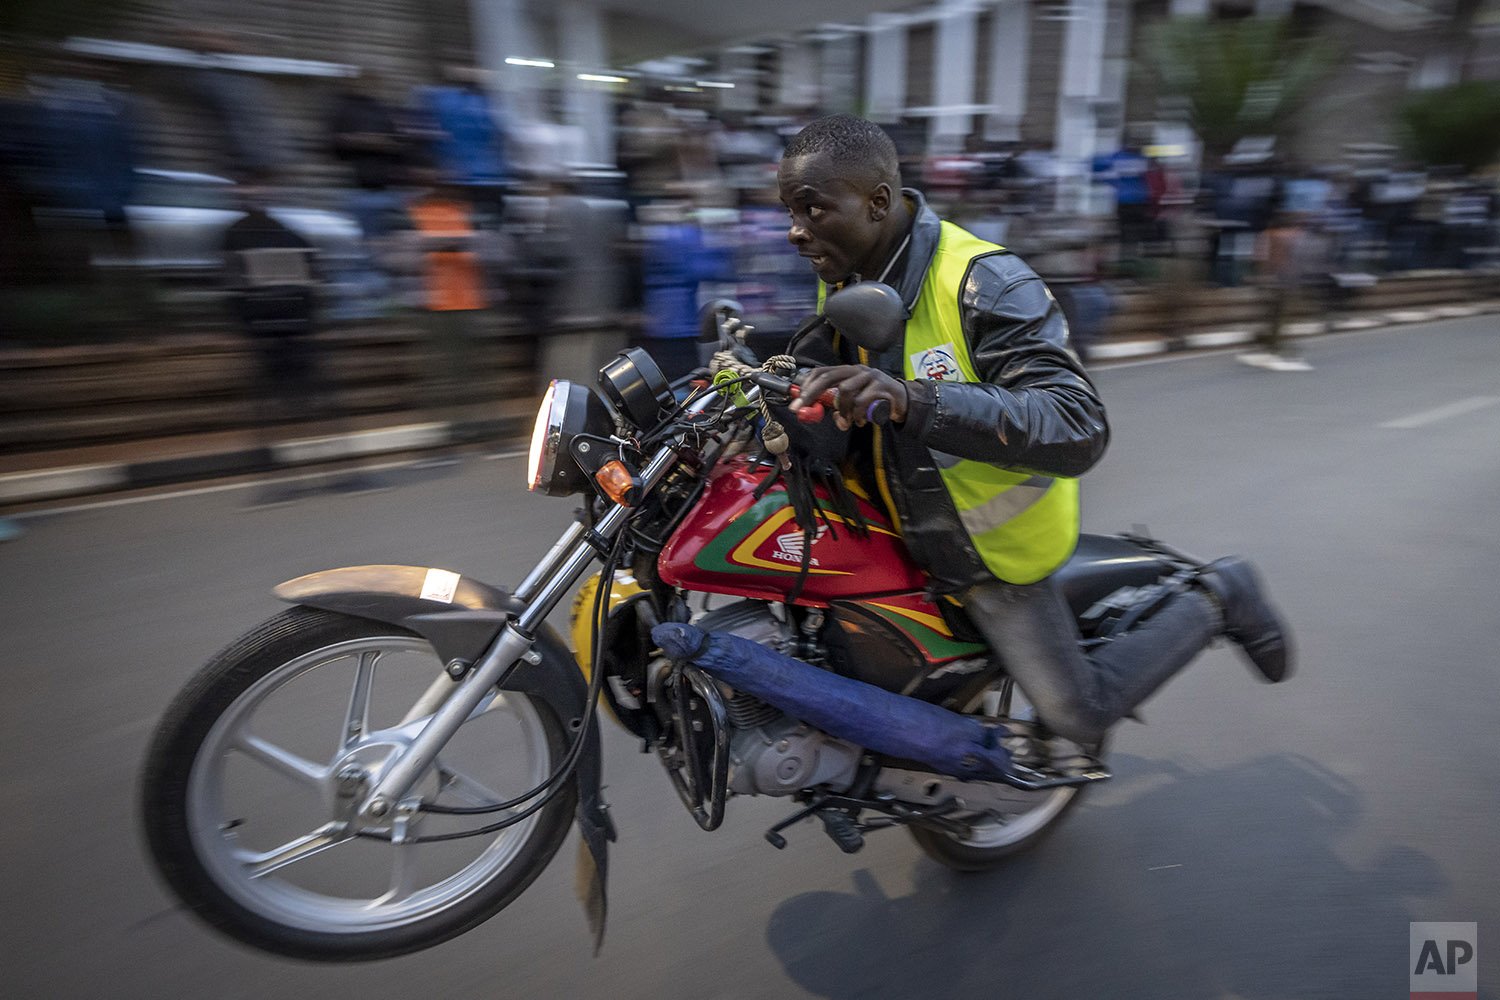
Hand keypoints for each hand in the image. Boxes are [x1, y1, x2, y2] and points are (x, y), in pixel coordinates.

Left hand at [791, 365, 908, 429]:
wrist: (903, 402)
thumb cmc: (875, 401)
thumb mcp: (853, 403)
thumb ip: (838, 408)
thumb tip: (825, 415)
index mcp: (848, 371)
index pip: (822, 372)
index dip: (807, 385)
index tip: (797, 400)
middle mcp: (857, 370)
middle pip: (829, 377)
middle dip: (812, 393)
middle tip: (804, 408)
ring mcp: (870, 376)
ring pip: (845, 390)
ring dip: (842, 410)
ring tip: (847, 421)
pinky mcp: (881, 387)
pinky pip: (861, 401)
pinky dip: (857, 414)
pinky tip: (861, 421)